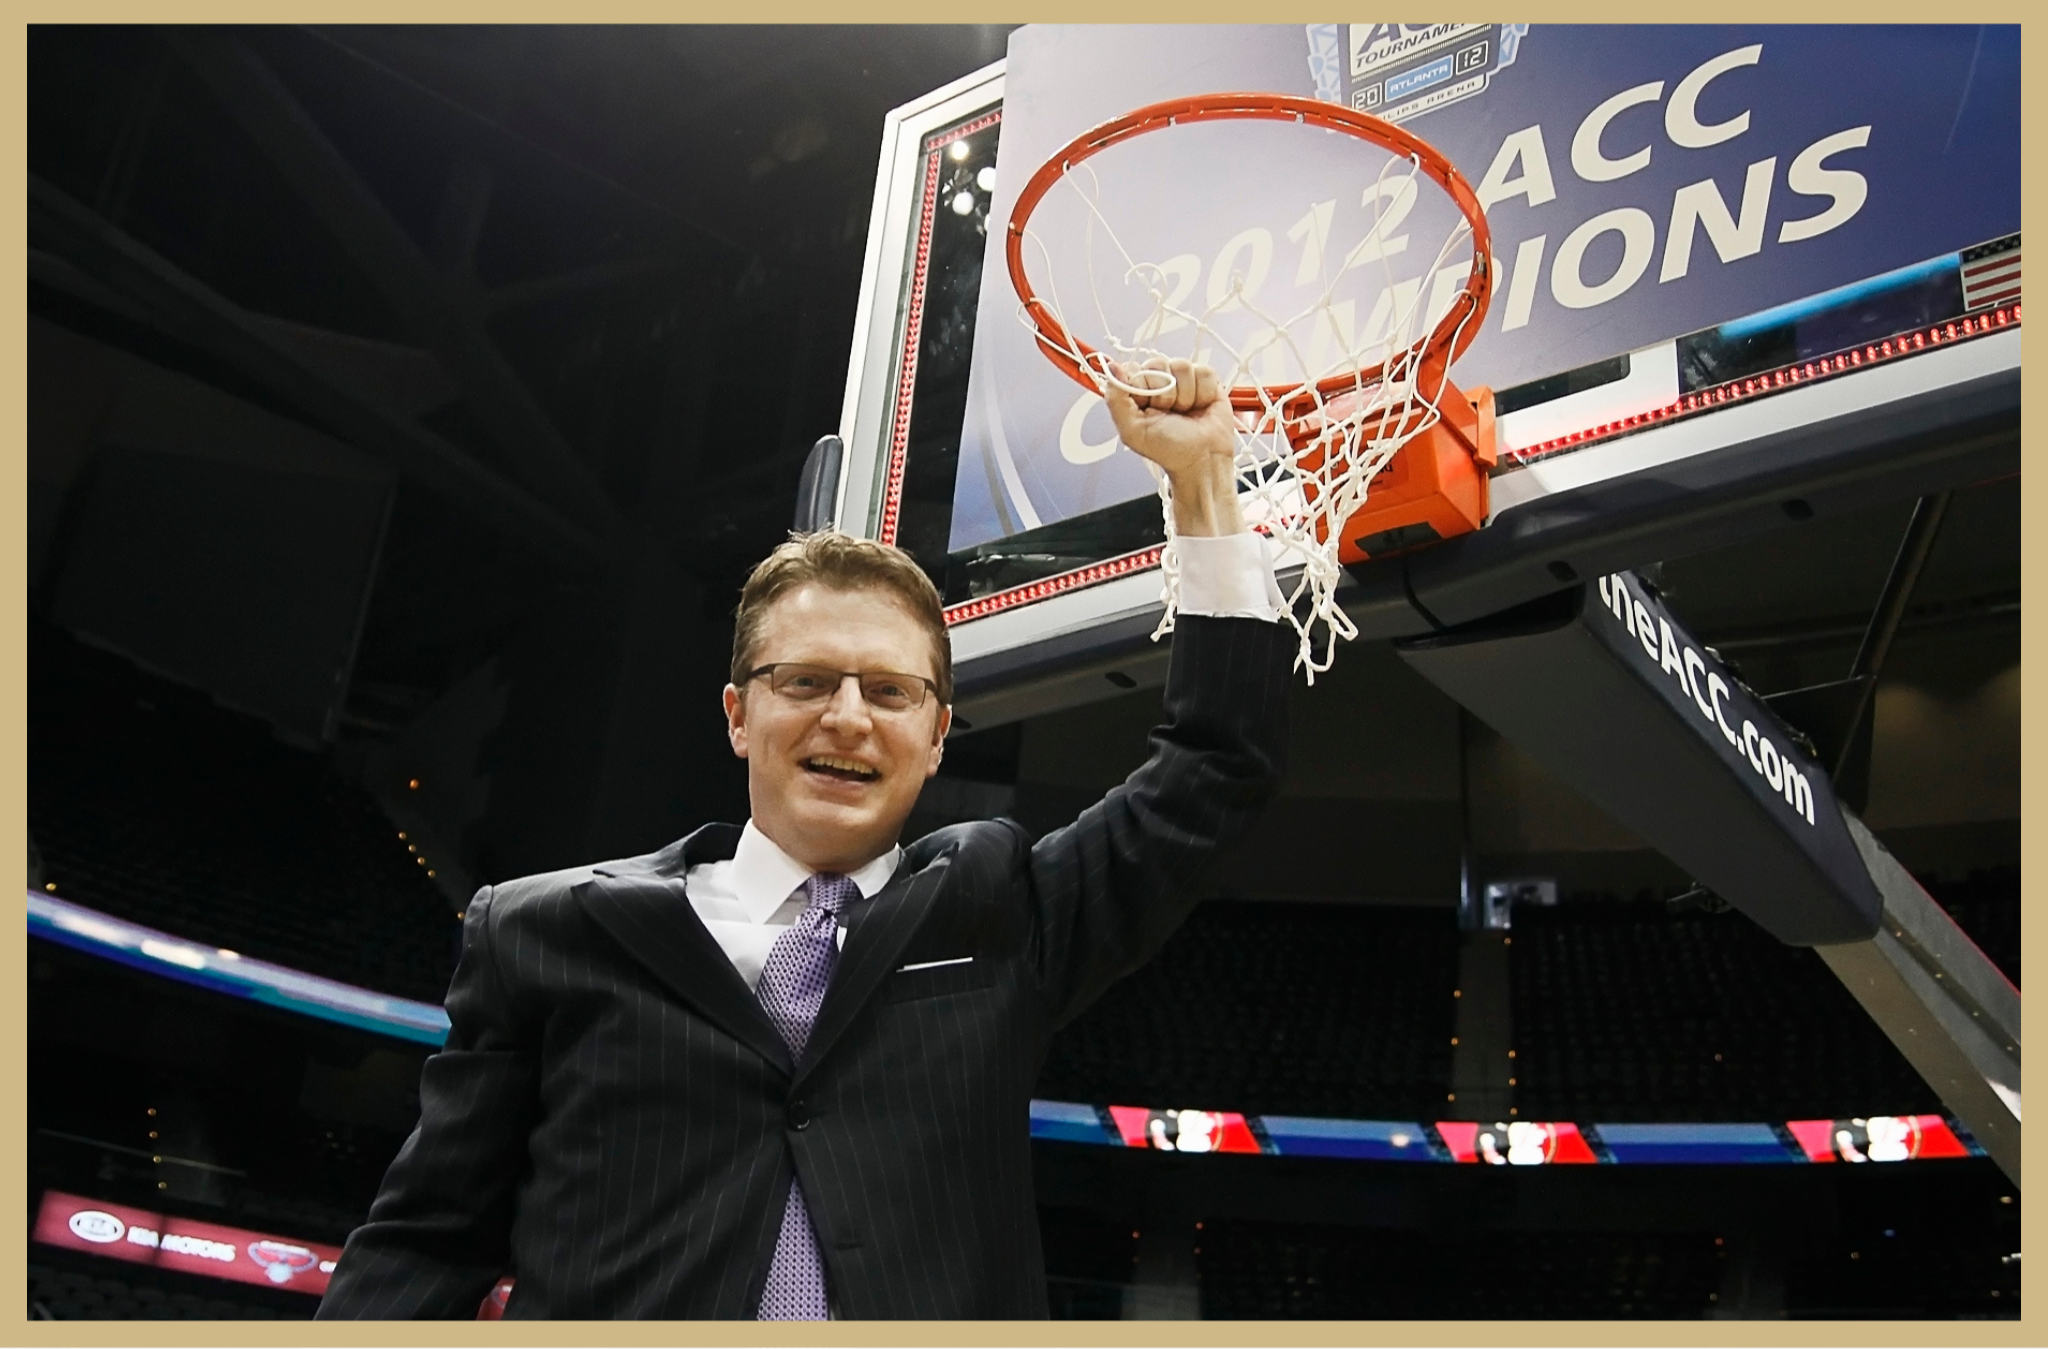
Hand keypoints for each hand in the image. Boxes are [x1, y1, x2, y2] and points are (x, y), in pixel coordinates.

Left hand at [1102, 357, 1245, 536]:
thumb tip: (1112, 367)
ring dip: (1185, 394)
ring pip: (1181, 365)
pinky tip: (1200, 406)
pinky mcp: (1206, 381)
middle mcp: (1159, 383)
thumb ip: (1116, 399)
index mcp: (1138, 392)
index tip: (1148, 406)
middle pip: (1158, 362)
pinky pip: (1203, 371)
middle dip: (1164, 391)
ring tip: (1185, 412)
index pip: (1134, 368)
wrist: (1202, 460)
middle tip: (1168, 412)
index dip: (1142, 385)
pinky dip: (1203, 392)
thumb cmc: (1168, 450)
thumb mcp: (1132, 430)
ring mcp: (1183, 380)